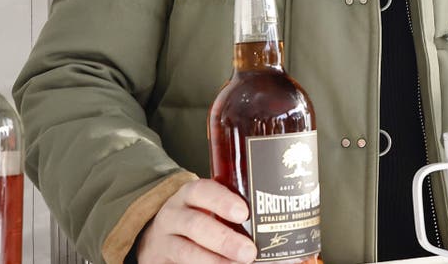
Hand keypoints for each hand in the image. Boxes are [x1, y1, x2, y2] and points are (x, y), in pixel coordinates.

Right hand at [135, 179, 255, 263]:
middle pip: (195, 224)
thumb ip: (237, 214)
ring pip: (185, 250)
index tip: (243, 212)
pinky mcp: (162, 260)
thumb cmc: (198, 219)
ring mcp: (165, 240)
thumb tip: (286, 234)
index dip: (222, 200)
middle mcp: (174, 215)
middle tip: (249, 252)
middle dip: (224, 239)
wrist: (161, 239)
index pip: (202, 191)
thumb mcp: (209, 208)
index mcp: (190, 195)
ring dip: (214, 261)